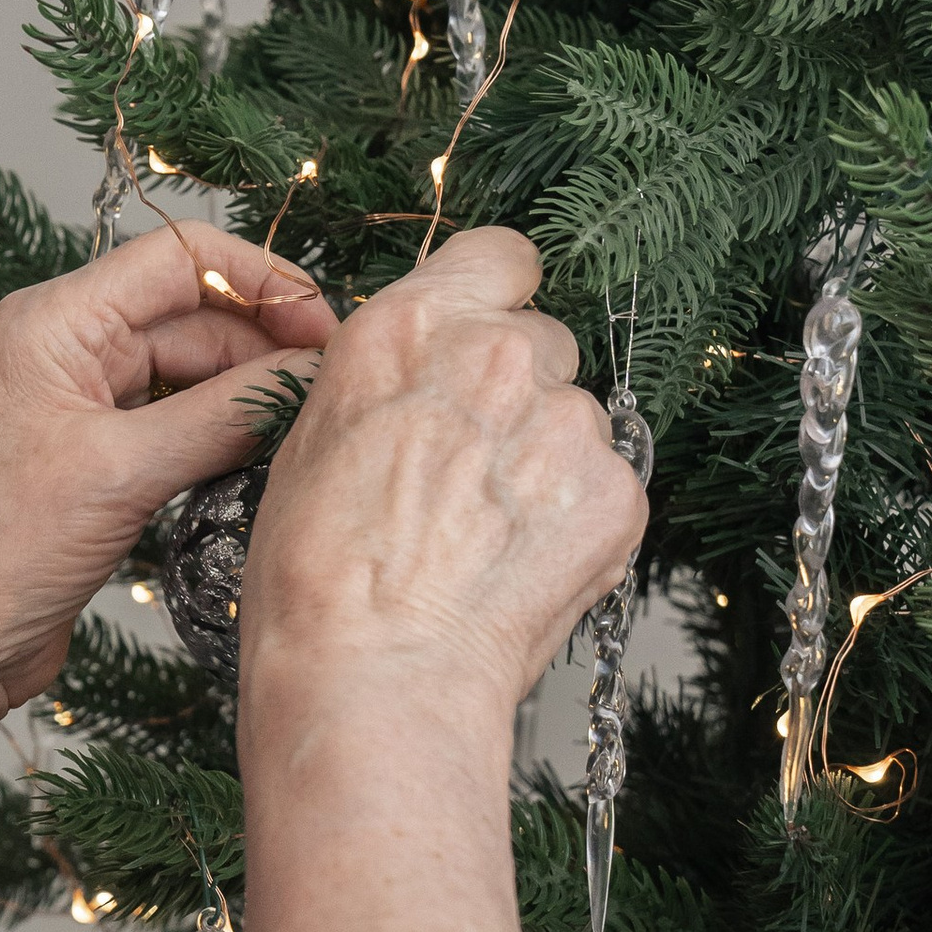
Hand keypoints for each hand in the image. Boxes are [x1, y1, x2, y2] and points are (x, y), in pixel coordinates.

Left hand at [0, 224, 334, 709]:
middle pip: (193, 312)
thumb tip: (308, 373)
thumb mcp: (124, 473)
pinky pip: (178, 419)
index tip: (322, 326)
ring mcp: (82, 402)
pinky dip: (223, 429)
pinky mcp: (97, 455)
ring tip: (310, 420)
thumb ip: (222, 415)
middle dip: (265, 340)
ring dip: (248, 389)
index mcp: (56, 322)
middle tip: (330, 386)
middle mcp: (67, 347)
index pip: (179, 257)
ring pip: (191, 369)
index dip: (260, 281)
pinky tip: (267, 451)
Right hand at [239, 228, 643, 733]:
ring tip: (488, 534)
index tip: (485, 334)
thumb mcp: (313, 440)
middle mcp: (496, 354)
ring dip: (547, 458)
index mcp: (408, 327)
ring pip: (577, 415)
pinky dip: (577, 517)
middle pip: (542, 339)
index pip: (500, 254)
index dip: (494, 297)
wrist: (376, 678)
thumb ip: (386, 380)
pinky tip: (520, 564)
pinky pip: (608, 482)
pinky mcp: (618, 491)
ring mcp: (567, 421)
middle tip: (469, 467)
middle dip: (516, 391)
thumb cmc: (318, 580)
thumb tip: (420, 377)